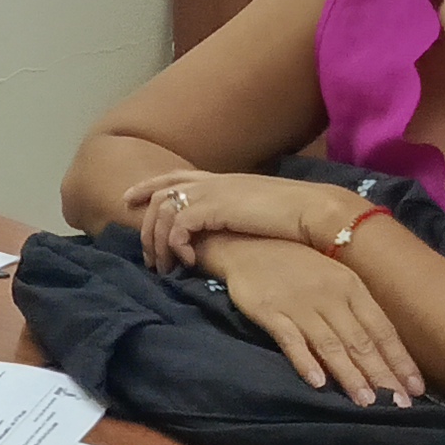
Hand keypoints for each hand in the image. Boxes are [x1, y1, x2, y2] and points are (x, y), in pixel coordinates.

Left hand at [126, 168, 347, 273]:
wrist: (315, 212)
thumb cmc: (297, 220)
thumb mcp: (259, 216)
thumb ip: (238, 220)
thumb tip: (225, 237)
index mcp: (225, 180)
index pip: (177, 176)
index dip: (149, 186)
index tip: (128, 200)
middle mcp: (214, 182)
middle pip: (161, 192)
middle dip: (144, 222)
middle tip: (146, 254)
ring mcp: (214, 192)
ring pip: (164, 210)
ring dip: (159, 241)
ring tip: (164, 268)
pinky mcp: (216, 207)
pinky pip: (179, 224)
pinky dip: (176, 244)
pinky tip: (185, 262)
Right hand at [205, 236, 424, 404]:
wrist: (248, 244)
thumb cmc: (298, 266)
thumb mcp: (334, 278)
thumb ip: (355, 311)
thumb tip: (381, 352)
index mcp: (351, 287)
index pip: (382, 329)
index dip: (399, 360)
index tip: (416, 389)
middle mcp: (330, 296)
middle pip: (361, 341)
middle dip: (382, 375)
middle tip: (400, 405)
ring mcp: (300, 304)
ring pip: (330, 344)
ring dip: (350, 374)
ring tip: (366, 402)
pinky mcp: (269, 311)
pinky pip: (291, 339)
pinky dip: (305, 361)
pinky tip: (318, 382)